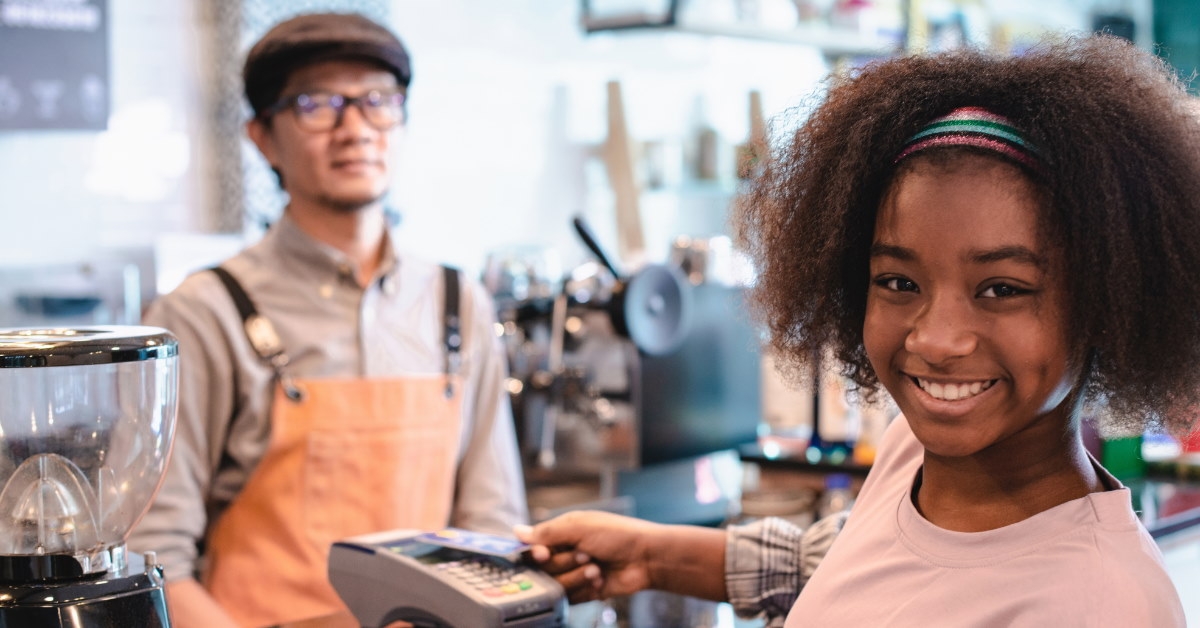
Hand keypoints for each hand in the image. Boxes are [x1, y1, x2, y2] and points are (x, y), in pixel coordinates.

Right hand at [515, 511, 659, 603]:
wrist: (646, 558)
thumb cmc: (617, 534)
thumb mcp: (580, 527)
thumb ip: (547, 532)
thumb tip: (516, 532)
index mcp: (561, 533)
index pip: (533, 547)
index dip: (535, 554)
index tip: (544, 554)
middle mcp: (564, 553)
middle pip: (543, 568)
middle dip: (564, 562)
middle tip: (585, 554)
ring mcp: (573, 573)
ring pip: (556, 584)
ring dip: (577, 575)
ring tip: (596, 568)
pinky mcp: (583, 591)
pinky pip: (569, 597)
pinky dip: (584, 588)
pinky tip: (600, 578)